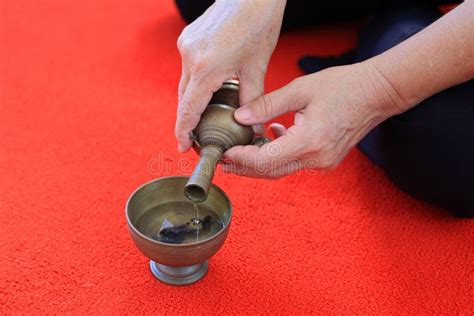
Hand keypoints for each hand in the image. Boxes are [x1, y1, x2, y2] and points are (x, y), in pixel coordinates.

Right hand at [175, 1, 285, 151]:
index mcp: (206, 68)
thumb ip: (252, 99)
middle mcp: (190, 56)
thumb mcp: (257, 67)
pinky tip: (208, 89)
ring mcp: (186, 45)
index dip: (184, 132)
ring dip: (192, 101)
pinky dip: (195, 83)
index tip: (182, 147)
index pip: (189, 109)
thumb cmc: (259, 24)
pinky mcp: (188, 37)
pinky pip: (188, 68)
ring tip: (204, 117)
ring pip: (184, 83)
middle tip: (195, 138)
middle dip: (188, 120)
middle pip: (184, 98)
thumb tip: (253, 125)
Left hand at [222, 62, 405, 177]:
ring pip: (282, 169)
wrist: (377, 93)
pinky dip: (279, 155)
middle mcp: (317, 159)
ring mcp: (323, 162)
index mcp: (309, 142)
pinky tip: (271, 135)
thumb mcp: (300, 90)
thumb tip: (239, 117)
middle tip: (224, 161)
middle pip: (271, 171)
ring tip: (239, 150)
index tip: (224, 152)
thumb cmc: (343, 86)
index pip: (266, 159)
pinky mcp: (326, 159)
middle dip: (245, 167)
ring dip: (260, 162)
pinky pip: (295, 162)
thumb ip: (267, 105)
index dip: (242, 158)